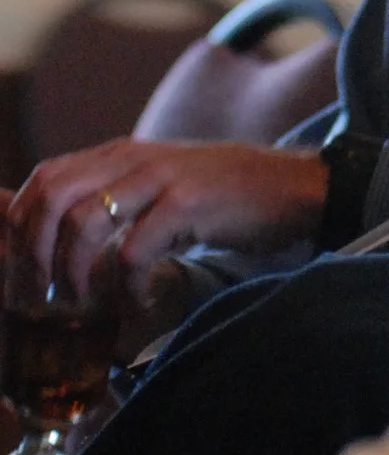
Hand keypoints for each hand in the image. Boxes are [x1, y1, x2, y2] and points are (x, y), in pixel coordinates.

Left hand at [5, 140, 326, 299]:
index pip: (44, 178)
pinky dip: (127, 286)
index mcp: (123, 152)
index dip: (22, 225)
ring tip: (88, 302)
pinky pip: (133, 252)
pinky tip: (142, 300)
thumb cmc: (228, 194)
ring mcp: (164, 177)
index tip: (25, 270)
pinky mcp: (190, 203)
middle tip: (48, 293)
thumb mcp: (164, 184)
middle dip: (37, 253)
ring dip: (75, 273)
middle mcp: (136, 158)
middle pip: (52, 198)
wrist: (296, 186)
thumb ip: (119, 196)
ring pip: (84, 223)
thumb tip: (61, 238)